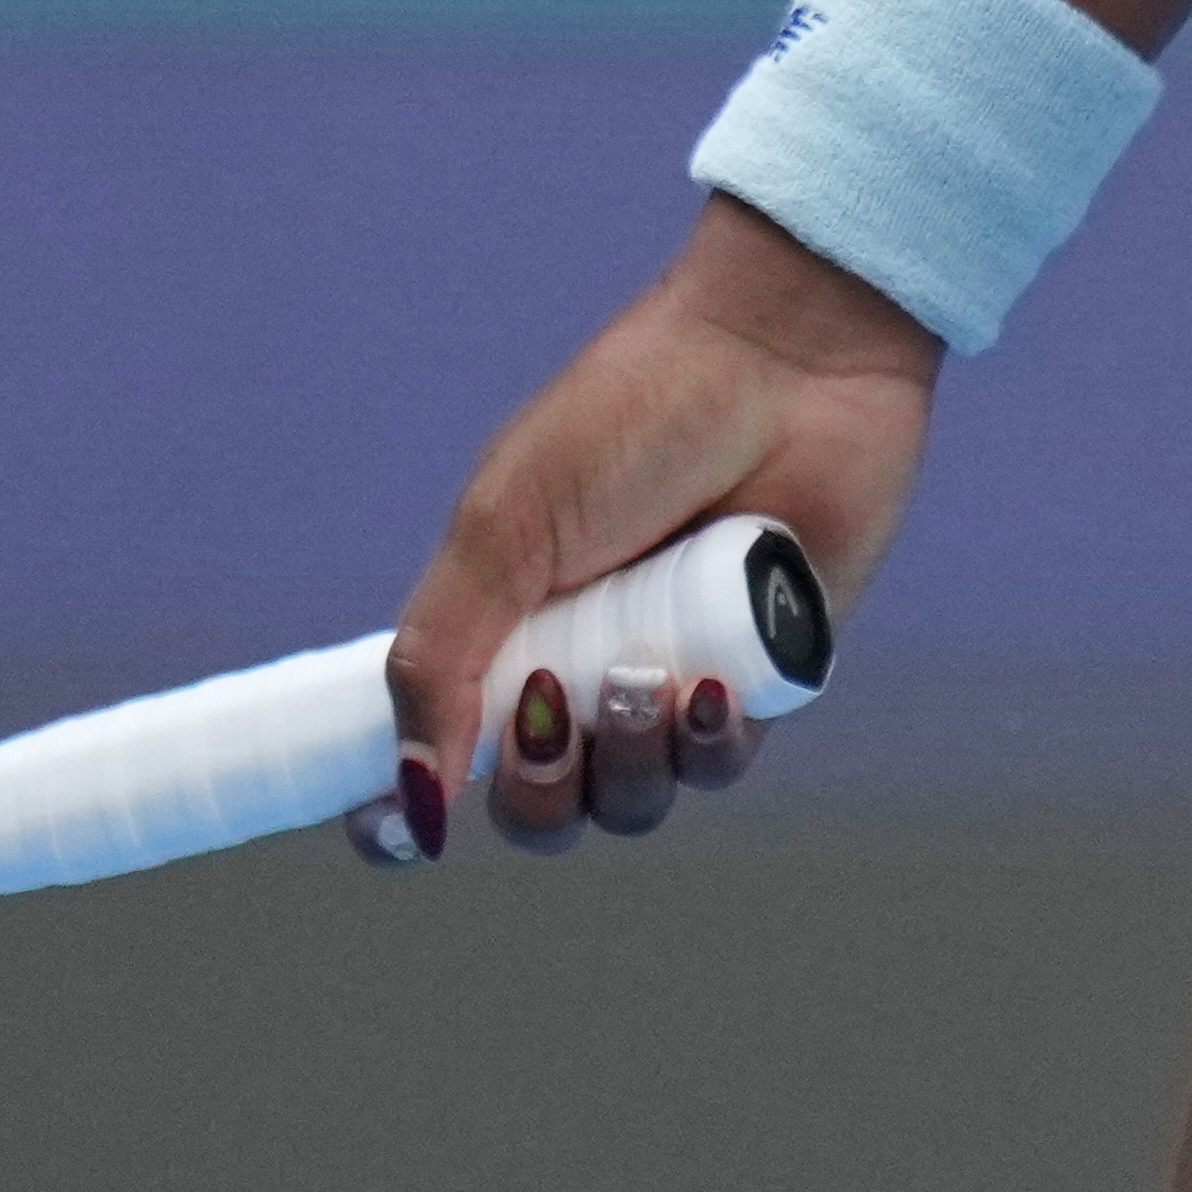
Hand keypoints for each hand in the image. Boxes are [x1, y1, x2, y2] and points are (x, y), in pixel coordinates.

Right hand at [377, 194, 941, 856]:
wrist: (785, 360)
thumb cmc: (633, 413)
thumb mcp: (504, 524)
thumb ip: (440, 658)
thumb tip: (411, 797)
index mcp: (500, 625)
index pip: (435, 751)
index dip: (411, 807)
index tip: (406, 832)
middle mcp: (578, 665)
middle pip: (536, 807)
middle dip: (537, 787)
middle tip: (551, 705)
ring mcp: (670, 679)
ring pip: (627, 801)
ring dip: (624, 761)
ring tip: (645, 674)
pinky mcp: (759, 682)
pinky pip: (717, 769)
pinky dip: (704, 745)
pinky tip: (711, 685)